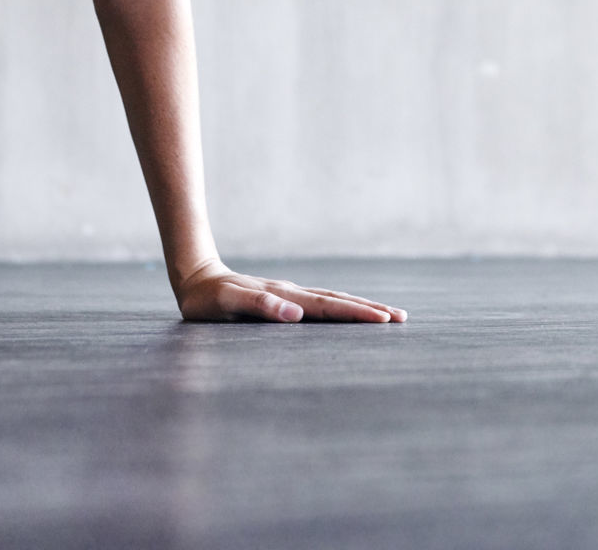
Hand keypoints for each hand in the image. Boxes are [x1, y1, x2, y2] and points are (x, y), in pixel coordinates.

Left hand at [174, 260, 406, 323]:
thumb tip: (295, 314)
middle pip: (337, 300)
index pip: (327, 306)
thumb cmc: (207, 298)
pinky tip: (350, 313)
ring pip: (332, 299)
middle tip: (402, 318)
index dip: (356, 314)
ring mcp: (289, 294)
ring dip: (359, 307)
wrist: (195, 278)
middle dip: (369, 309)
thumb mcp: (227, 304)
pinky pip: (320, 304)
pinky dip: (342, 308)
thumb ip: (259, 306)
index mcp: (284, 296)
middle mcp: (291, 293)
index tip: (385, 320)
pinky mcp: (284, 299)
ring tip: (388, 315)